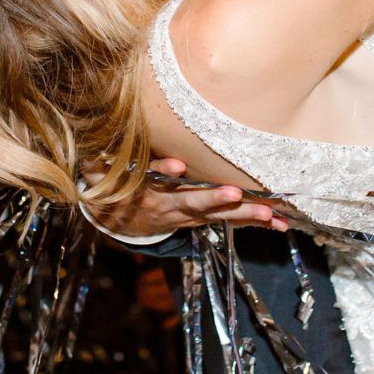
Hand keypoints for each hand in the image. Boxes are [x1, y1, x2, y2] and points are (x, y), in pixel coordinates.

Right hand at [85, 157, 277, 238]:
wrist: (120, 221)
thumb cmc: (114, 187)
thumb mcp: (103, 174)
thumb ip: (106, 163)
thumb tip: (96, 150)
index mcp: (144, 192)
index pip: (151, 180)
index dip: (163, 172)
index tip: (175, 166)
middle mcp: (168, 208)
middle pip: (192, 204)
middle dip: (215, 201)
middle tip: (236, 196)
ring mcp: (186, 217)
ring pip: (216, 218)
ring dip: (244, 217)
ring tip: (271, 216)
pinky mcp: (199, 221)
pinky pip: (227, 223)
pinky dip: (251, 222)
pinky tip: (276, 222)